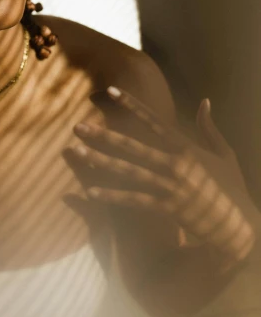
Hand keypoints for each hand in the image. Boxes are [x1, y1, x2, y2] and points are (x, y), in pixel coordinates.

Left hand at [64, 87, 257, 268]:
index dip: (131, 105)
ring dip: (100, 162)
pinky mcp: (168, 207)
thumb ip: (210, 128)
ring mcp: (171, 185)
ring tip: (76, 153)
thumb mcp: (225, 154)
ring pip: (128, 171)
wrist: (241, 225)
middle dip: (103, 135)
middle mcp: (176, 163)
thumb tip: (206, 101)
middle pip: (132, 145)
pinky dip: (112, 196)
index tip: (111, 91)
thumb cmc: (232, 187)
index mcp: (186, 146)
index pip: (153, 120)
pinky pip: (135, 200)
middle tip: (77, 126)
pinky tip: (90, 192)